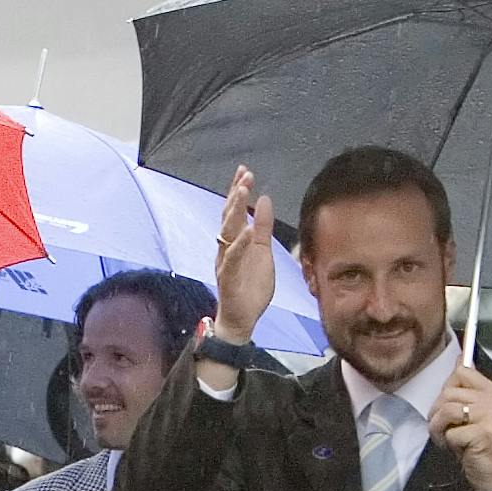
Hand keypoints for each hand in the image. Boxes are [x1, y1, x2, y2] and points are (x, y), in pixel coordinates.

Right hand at [209, 165, 277, 345]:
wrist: (242, 319)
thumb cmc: (250, 287)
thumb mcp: (264, 251)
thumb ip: (264, 227)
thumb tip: (265, 199)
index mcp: (235, 241)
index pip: (234, 211)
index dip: (238, 191)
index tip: (245, 171)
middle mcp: (227, 248)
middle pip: (229, 216)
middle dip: (236, 195)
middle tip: (245, 175)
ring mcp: (226, 262)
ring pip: (227, 232)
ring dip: (235, 211)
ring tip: (244, 192)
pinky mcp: (228, 278)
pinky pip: (232, 259)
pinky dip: (240, 244)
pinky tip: (249, 230)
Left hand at [429, 365, 491, 490]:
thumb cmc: (477, 445)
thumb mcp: (472, 414)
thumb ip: (465, 390)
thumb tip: (458, 359)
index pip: (462, 372)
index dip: (446, 390)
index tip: (447, 407)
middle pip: (448, 392)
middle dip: (437, 413)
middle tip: (443, 430)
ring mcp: (491, 415)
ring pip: (447, 409)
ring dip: (439, 428)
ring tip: (447, 439)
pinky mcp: (484, 432)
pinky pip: (451, 432)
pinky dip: (448, 443)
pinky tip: (458, 449)